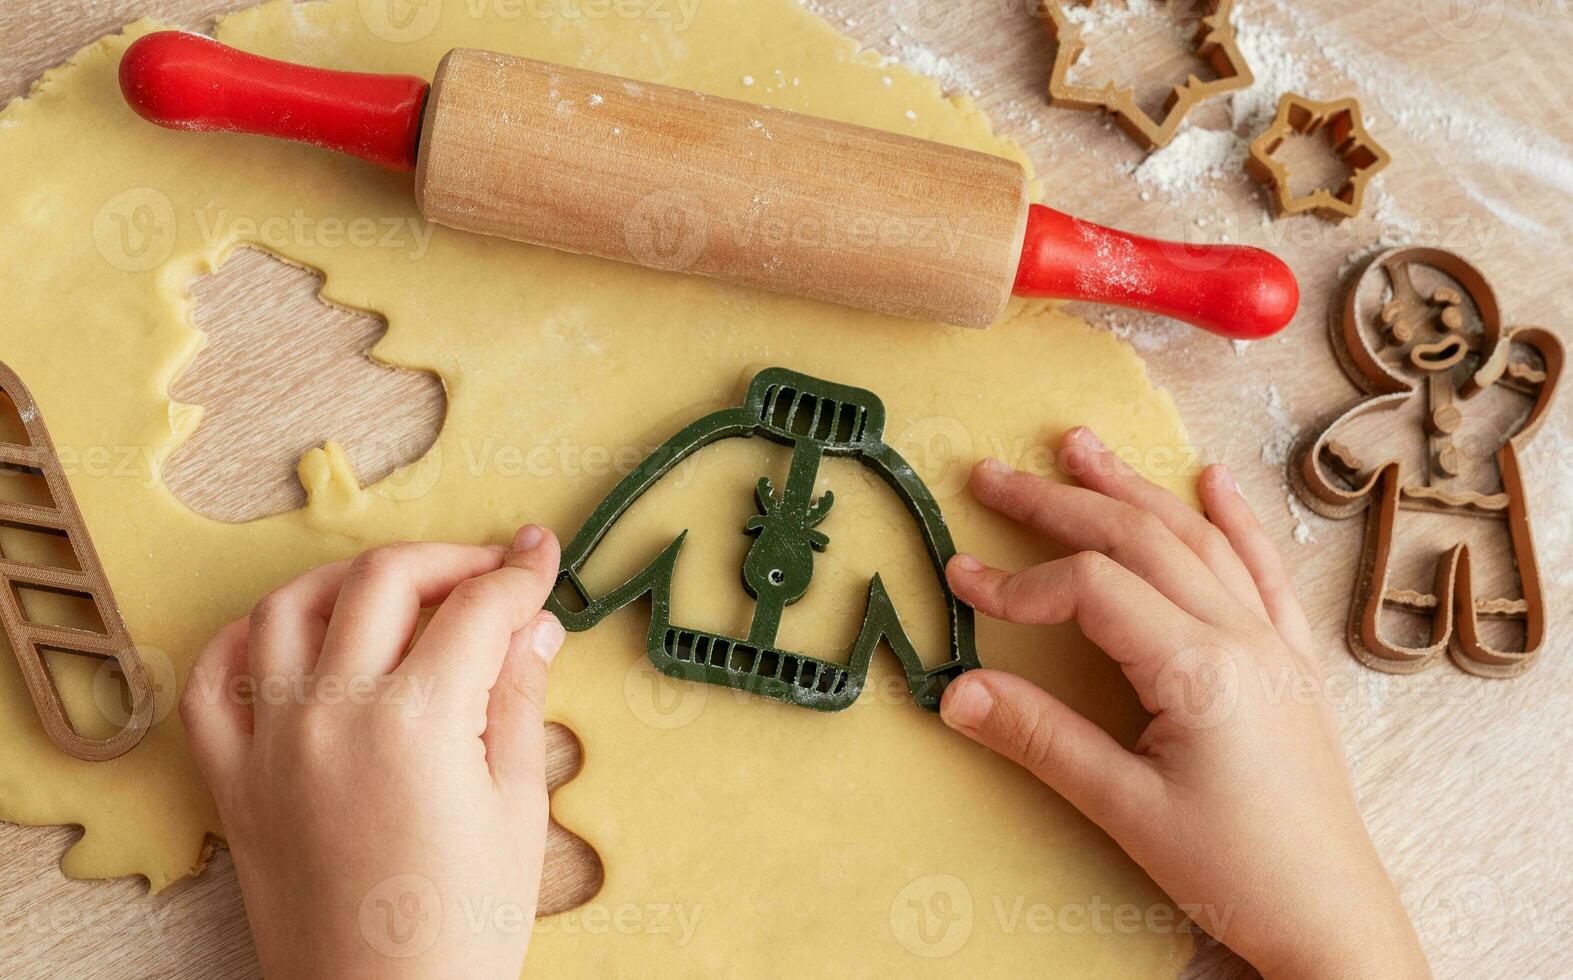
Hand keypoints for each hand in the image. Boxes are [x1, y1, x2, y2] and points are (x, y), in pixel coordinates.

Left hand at [181, 525, 564, 978]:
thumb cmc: (464, 929)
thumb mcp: (518, 811)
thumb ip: (519, 701)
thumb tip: (534, 625)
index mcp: (419, 723)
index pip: (476, 609)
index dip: (519, 573)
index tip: (540, 555)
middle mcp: (333, 714)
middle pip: (384, 581)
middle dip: (447, 560)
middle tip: (489, 575)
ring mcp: (271, 745)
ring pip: (290, 609)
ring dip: (349, 581)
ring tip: (398, 593)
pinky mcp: (232, 783)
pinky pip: (211, 683)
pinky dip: (245, 640)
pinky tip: (291, 637)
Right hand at [940, 428, 1428, 978]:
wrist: (1332, 919)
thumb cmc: (1235, 872)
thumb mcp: (1126, 809)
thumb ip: (1040, 739)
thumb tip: (955, 691)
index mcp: (1199, 668)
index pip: (1093, 588)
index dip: (1019, 580)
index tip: (960, 582)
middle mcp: (1242, 636)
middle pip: (1141, 539)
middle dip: (1061, 501)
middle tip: (994, 474)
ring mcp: (1274, 643)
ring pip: (1197, 540)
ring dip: (1134, 489)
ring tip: (1082, 448)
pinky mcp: (1291, 662)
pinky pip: (1262, 570)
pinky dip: (1234, 519)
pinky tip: (1213, 481)